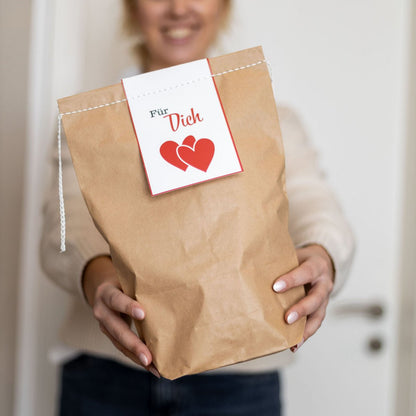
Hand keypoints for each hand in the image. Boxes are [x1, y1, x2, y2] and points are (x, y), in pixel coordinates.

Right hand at [82, 255, 159, 377]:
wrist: (106, 289)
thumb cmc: (125, 282)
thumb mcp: (128, 279)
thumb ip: (141, 285)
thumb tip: (171, 286)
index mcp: (106, 292)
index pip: (116, 299)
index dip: (128, 306)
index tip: (143, 313)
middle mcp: (102, 311)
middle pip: (117, 329)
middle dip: (133, 344)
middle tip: (149, 357)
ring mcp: (104, 326)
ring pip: (119, 343)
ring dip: (136, 356)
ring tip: (153, 368)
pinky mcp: (111, 336)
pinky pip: (123, 349)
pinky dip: (137, 358)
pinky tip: (152, 367)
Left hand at [272, 244, 334, 351]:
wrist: (320, 263)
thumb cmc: (301, 259)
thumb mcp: (294, 255)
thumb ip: (281, 262)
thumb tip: (254, 267)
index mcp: (317, 266)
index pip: (305, 272)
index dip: (292, 280)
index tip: (276, 287)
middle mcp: (324, 283)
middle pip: (315, 298)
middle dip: (301, 309)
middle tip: (286, 318)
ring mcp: (325, 299)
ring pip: (318, 315)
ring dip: (304, 328)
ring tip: (292, 340)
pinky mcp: (321, 310)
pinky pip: (315, 324)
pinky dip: (305, 335)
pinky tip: (294, 345)